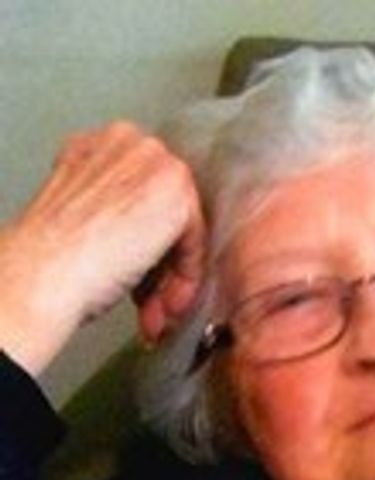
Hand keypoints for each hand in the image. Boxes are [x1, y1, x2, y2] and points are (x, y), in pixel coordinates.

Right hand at [0, 121, 205, 375]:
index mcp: (104, 142)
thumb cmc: (56, 256)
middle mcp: (132, 142)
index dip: (145, 244)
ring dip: (170, 279)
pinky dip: (184, 279)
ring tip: (156, 311)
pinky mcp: (176, 193)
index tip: (142, 279)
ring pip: (183, 230)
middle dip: (162, 265)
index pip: (147, 196)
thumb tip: (147, 237)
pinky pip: (195, 244)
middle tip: (152, 302)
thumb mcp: (87, 213)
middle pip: (170, 212)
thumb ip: (120, 208)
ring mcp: (156, 163)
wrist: (47, 270)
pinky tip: (165, 303)